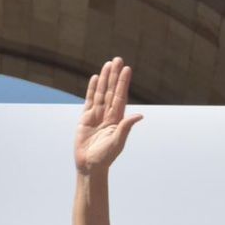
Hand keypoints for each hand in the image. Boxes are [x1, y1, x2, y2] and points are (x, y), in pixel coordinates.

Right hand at [75, 57, 142, 175]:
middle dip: (114, 75)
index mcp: (117, 119)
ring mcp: (96, 115)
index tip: (127, 69)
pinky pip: (89, 100)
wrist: (90, 165)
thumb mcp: (117, 142)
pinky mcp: (85, 118)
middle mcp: (108, 114)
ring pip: (100, 92)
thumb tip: (139, 115)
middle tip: (118, 59)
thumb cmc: (105, 157)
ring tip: (108, 64)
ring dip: (104, 78)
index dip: (123, 83)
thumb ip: (126, 127)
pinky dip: (92, 89)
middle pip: (111, 90)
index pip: (120, 97)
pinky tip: (96, 78)